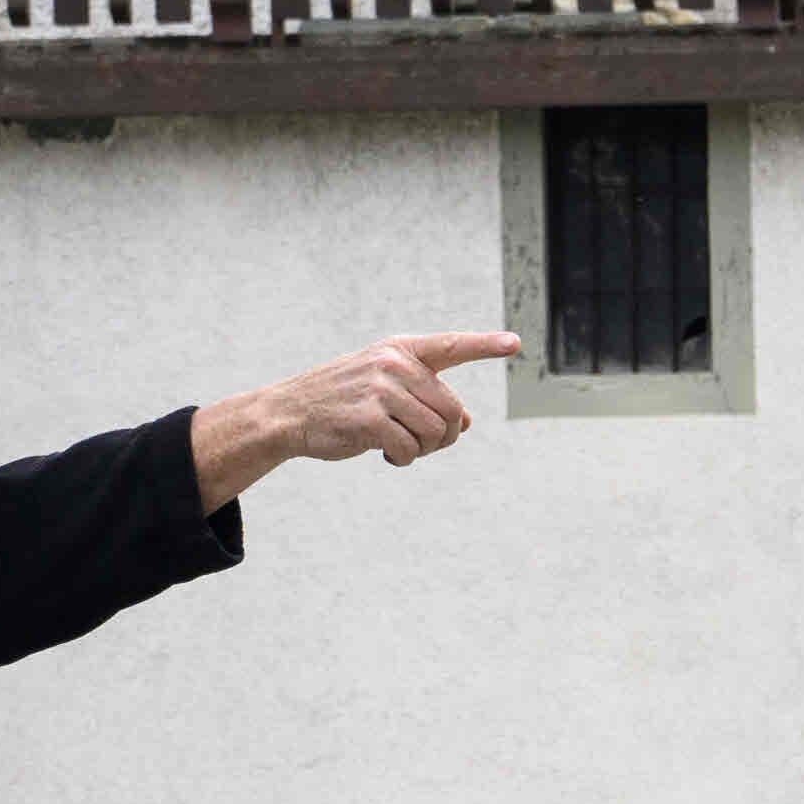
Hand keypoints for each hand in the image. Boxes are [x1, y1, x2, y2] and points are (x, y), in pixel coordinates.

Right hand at [200, 333, 515, 496]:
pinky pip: (411, 450)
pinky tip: (382, 454)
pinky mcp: (370, 419)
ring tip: (396, 445)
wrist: (289, 413)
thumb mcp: (385, 388)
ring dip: (421, 450)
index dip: (484, 345)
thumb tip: (467, 421)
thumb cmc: (344, 402)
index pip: (450, 346)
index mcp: (399, 351)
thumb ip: (427, 397)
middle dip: (444, 437)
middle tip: (420, 443)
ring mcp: (381, 390)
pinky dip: (402, 460)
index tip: (515, 343)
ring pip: (435, 434)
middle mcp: (393, 364)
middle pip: (453, 412)